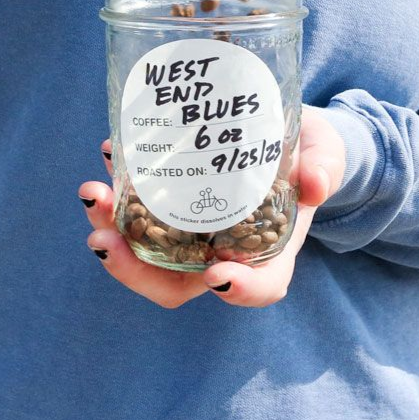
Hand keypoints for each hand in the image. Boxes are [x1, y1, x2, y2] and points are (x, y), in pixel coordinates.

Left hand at [78, 106, 344, 308]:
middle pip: (175, 281)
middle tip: (103, 239)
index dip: (238, 290)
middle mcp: (222, 247)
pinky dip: (118, 186)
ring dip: (110, 227)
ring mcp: (191, 227)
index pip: (257, 285)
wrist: (285, 130)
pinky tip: (109, 151)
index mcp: (269, 248)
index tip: (216, 273)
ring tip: (92, 194)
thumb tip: (315, 183)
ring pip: (144, 248)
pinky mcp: (170, 200)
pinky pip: (136, 205)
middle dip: (134, 269)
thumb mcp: (325, 152)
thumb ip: (326, 164)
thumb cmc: (308, 151)